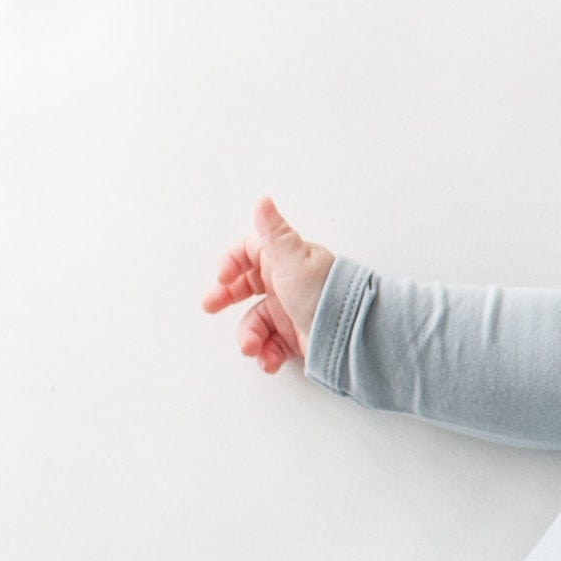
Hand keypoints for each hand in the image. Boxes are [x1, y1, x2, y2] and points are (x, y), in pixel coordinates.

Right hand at [202, 195, 334, 372]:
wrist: (350, 335)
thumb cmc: (324, 293)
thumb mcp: (294, 260)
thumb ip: (274, 232)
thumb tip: (263, 200)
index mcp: (283, 260)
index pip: (248, 252)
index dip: (231, 262)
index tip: (222, 278)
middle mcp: (284, 284)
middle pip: (245, 286)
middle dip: (226, 297)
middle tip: (210, 307)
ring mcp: (288, 311)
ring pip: (254, 321)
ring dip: (249, 336)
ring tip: (253, 347)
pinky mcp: (294, 338)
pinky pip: (269, 345)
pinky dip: (266, 354)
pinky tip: (269, 359)